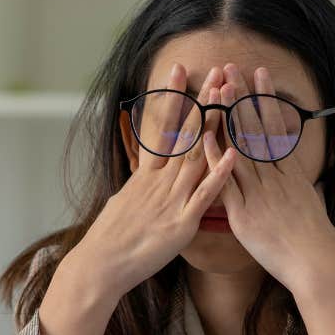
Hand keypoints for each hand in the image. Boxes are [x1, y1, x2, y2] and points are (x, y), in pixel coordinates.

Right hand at [68, 62, 237, 300]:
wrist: (101, 265)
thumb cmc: (111, 238)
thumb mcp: (124, 201)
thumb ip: (141, 185)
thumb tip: (144, 174)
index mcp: (147, 175)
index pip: (162, 126)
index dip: (172, 97)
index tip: (180, 69)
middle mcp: (160, 181)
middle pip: (185, 133)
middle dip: (202, 101)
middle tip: (216, 71)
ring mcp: (172, 199)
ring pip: (197, 155)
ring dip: (215, 125)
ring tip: (229, 97)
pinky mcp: (181, 223)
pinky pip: (204, 195)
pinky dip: (219, 174)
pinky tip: (233, 153)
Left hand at [205, 63, 334, 334]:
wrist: (316, 262)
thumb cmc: (314, 239)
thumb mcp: (310, 202)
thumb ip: (298, 184)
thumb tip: (296, 173)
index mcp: (290, 172)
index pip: (275, 127)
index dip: (265, 100)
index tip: (258, 75)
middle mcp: (274, 176)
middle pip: (255, 129)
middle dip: (243, 97)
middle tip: (232, 68)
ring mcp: (259, 192)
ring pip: (240, 147)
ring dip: (228, 116)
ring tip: (218, 88)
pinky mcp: (244, 212)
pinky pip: (227, 181)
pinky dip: (215, 158)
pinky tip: (205, 137)